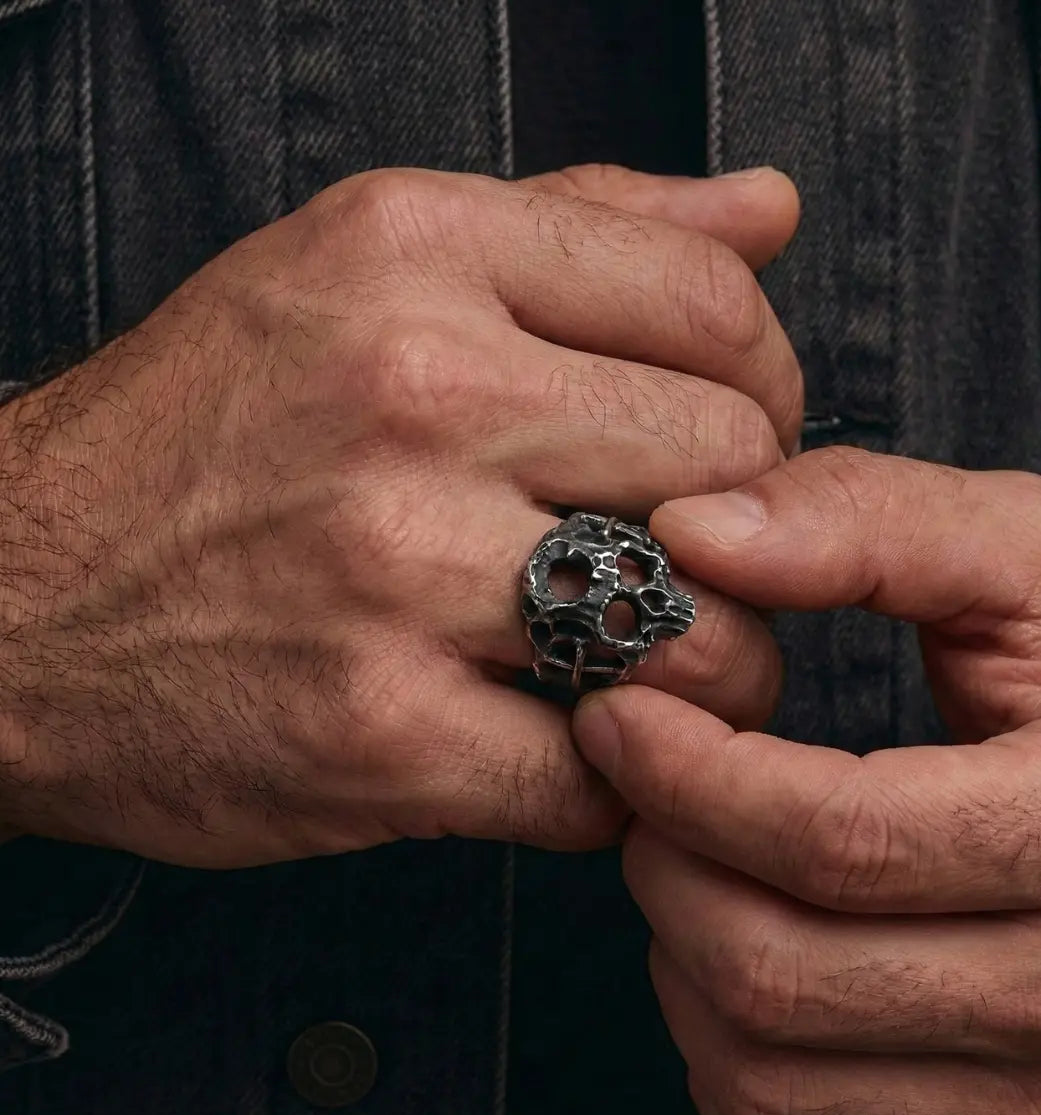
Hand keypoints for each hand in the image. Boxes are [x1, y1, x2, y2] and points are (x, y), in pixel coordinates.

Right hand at [0, 163, 803, 867]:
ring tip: (651, 668)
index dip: (764, 385)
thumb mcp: (368, 268)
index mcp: (418, 255)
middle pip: (730, 463)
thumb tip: (765, 209)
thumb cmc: (208, 436)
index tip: (734, 439)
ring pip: (697, 635)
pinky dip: (612, 779)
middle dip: (750, 533)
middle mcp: (413, 394)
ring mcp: (396, 570)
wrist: (12, 600)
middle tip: (695, 564)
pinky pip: (597, 777)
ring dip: (713, 672)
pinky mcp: (379, 736)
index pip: (711, 301)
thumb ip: (585, 224)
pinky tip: (566, 746)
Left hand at [573, 447, 1040, 1114]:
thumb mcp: (1023, 553)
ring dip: (684, 964)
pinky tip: (751, 970)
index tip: (616, 717)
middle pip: (777, 975)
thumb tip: (692, 535)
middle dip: (666, 868)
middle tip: (651, 790)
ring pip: (766, 1083)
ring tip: (704, 867)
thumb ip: (861, 518)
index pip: (829, 835)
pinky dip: (732, 1070)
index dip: (684, 774)